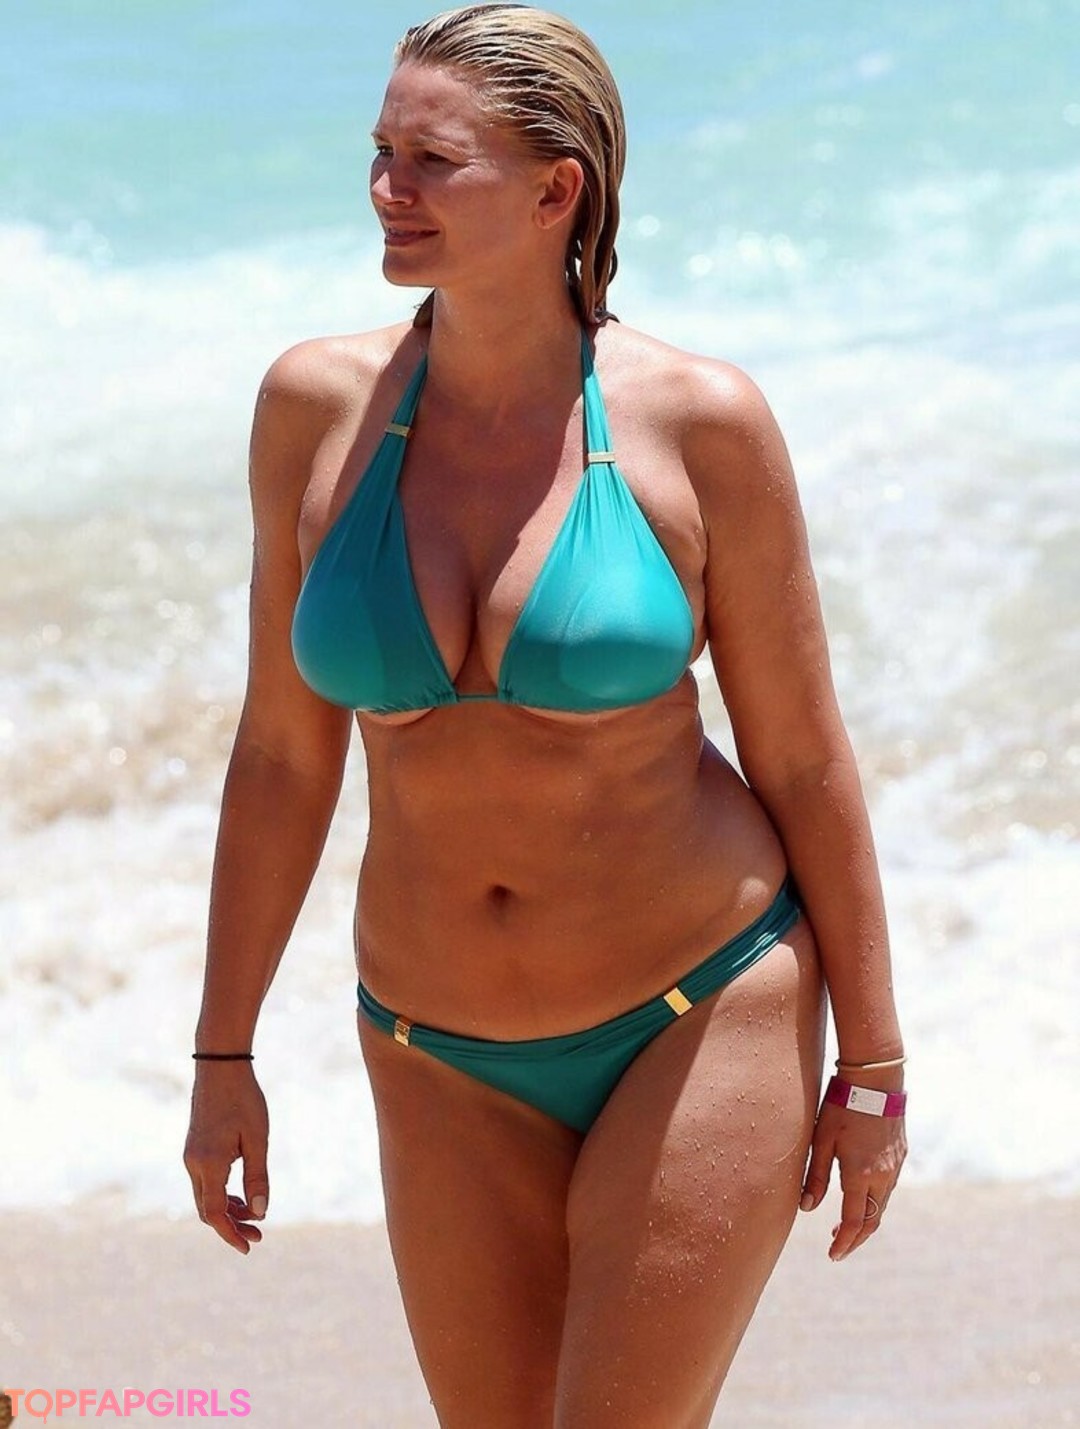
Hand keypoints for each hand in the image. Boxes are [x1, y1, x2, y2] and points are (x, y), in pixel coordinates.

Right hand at [184, 1061, 269, 1253]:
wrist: (220, 1066)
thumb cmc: (244, 1099)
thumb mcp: (257, 1139)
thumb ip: (257, 1177)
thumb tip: (260, 1213)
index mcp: (209, 1164)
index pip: (215, 1213)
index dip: (231, 1234)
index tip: (249, 1247)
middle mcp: (194, 1164)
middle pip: (208, 1210)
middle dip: (231, 1226)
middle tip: (257, 1234)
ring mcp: (191, 1156)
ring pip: (205, 1197)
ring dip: (227, 1210)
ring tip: (253, 1217)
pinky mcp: (194, 1149)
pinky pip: (205, 1183)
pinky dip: (221, 1194)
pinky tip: (241, 1195)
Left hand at [799, 1094, 906, 1260]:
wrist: (876, 1079)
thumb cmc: (842, 1105)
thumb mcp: (822, 1139)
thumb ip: (815, 1175)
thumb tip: (806, 1208)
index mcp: (861, 1174)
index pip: (854, 1222)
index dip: (843, 1242)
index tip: (833, 1255)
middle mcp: (883, 1175)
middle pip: (872, 1220)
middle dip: (856, 1237)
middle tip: (839, 1247)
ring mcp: (895, 1166)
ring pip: (882, 1204)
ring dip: (866, 1219)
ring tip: (845, 1225)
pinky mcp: (900, 1154)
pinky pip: (888, 1187)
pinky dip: (875, 1201)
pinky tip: (861, 1196)